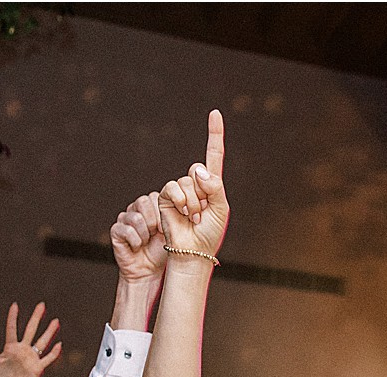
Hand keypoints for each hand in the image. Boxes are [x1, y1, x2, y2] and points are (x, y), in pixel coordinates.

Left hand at [0, 301, 60, 376]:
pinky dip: (54, 352)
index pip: (12, 328)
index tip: (15, 305)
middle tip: (41, 305)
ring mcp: (31, 358)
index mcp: (11, 348)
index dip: (13, 317)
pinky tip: (59, 344)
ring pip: (42, 341)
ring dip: (49, 331)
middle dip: (36, 317)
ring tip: (55, 321)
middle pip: (31, 330)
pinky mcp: (38, 368)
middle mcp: (23, 350)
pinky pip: (47, 358)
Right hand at [111, 191, 166, 283]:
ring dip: (145, 234)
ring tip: (145, 242)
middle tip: (154, 235)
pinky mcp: (115, 230)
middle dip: (153, 221)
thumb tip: (181, 205)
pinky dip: (135, 241)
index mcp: (149, 207)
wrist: (148, 271)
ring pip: (136, 217)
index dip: (161, 212)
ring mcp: (124, 219)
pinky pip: (127, 230)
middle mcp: (135, 209)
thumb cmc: (160, 252)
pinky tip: (137, 247)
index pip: (153, 196)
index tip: (164, 228)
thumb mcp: (170, 232)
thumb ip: (173, 216)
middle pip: (143, 202)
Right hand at [158, 109, 228, 259]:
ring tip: (194, 219)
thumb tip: (197, 170)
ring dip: (193, 203)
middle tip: (203, 214)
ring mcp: (179, 190)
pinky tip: (183, 214)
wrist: (193, 252)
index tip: (215, 113)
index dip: (214, 134)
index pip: (214, 155)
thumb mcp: (221, 209)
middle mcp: (195, 184)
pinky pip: (173, 188)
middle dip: (203, 195)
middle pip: (198, 171)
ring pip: (186, 182)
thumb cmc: (209, 235)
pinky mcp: (165, 197)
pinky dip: (181, 201)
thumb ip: (215, 186)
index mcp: (211, 185)